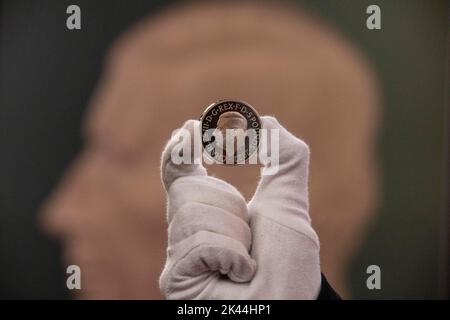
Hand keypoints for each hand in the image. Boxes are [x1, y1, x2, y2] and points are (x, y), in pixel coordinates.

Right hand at [159, 117, 320, 298]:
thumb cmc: (287, 261)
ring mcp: (179, 255)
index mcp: (207, 210)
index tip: (191, 129)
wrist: (287, 304)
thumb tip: (265, 120)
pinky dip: (231, 255)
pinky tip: (238, 275)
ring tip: (246, 264)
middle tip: (249, 240)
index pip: (177, 172)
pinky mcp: (176, 277)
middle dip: (229, 206)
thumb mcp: (289, 201)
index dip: (179, 149)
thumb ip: (284, 157)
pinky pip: (198, 243)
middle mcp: (187, 231)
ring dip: (235, 236)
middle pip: (187, 189)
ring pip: (192, 215)